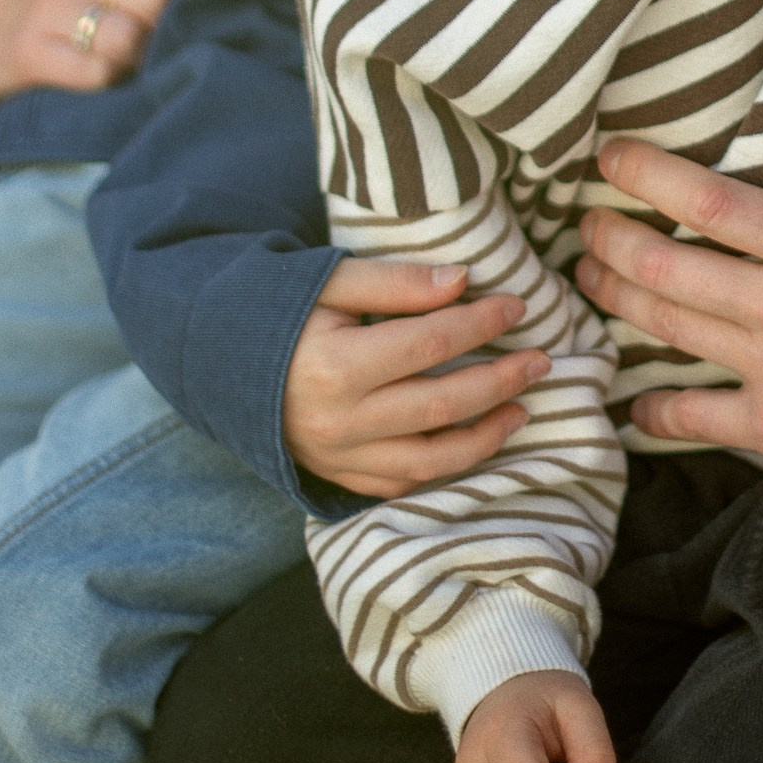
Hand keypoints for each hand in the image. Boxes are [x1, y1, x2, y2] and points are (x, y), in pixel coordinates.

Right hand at [283, 258, 544, 495]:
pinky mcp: (340, 477)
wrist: (222, 361)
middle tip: (540, 360)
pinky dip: (446, 465)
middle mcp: (339, 421)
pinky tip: (475, 440)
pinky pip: (405, 482)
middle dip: (500, 380)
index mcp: (335, 364)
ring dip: (487, 435)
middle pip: (441, 403)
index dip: (480, 323)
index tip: (516, 304)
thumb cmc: (282, 310)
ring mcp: (339, 457)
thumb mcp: (331, 281)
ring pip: (432, 457)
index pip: (429, 343)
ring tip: (521, 408)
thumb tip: (463, 281)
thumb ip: (396, 282)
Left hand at [578, 61, 762, 521]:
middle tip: (584, 222)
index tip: (609, 155)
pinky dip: (653, 413)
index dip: (646, 174)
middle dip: (610, 239)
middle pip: (664, 268)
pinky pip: (693, 421)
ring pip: (666, 335)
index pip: (709, 202)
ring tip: (589, 279)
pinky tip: (633, 403)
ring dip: (616, 302)